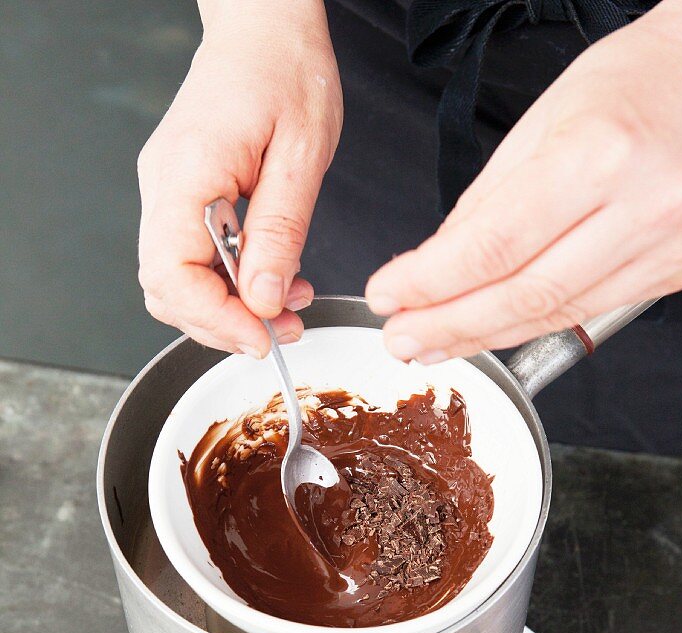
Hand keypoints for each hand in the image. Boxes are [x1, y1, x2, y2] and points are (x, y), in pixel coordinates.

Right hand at [137, 0, 341, 355]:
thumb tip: (264, 301)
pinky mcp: (183, 198)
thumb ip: (280, 234)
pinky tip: (273, 282)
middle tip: (283, 333)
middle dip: (225, 324)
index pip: (172, 273)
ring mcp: (168, 193)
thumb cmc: (286, 71)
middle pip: (168, 288)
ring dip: (230, 310)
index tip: (262, 337)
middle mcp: (164, 186)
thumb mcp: (302, 156)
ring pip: (179, 282)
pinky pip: (193, 259)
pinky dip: (231, 285)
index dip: (215, 318)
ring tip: (287, 310)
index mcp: (187, 172)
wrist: (266, 26)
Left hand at [366, 0, 681, 361]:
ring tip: (435, 341)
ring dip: (484, 335)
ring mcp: (667, 246)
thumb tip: (431, 272)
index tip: (388, 296)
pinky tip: (492, 329)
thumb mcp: (539, 123)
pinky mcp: (676, 271)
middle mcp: (643, 205)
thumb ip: (483, 206)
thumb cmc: (629, 86)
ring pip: (554, 313)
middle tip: (402, 338)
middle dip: (451, 324)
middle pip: (524, 293)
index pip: (494, 244)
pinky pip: (586, 311)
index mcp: (600, 153)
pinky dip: (531, 325)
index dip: (432, 282)